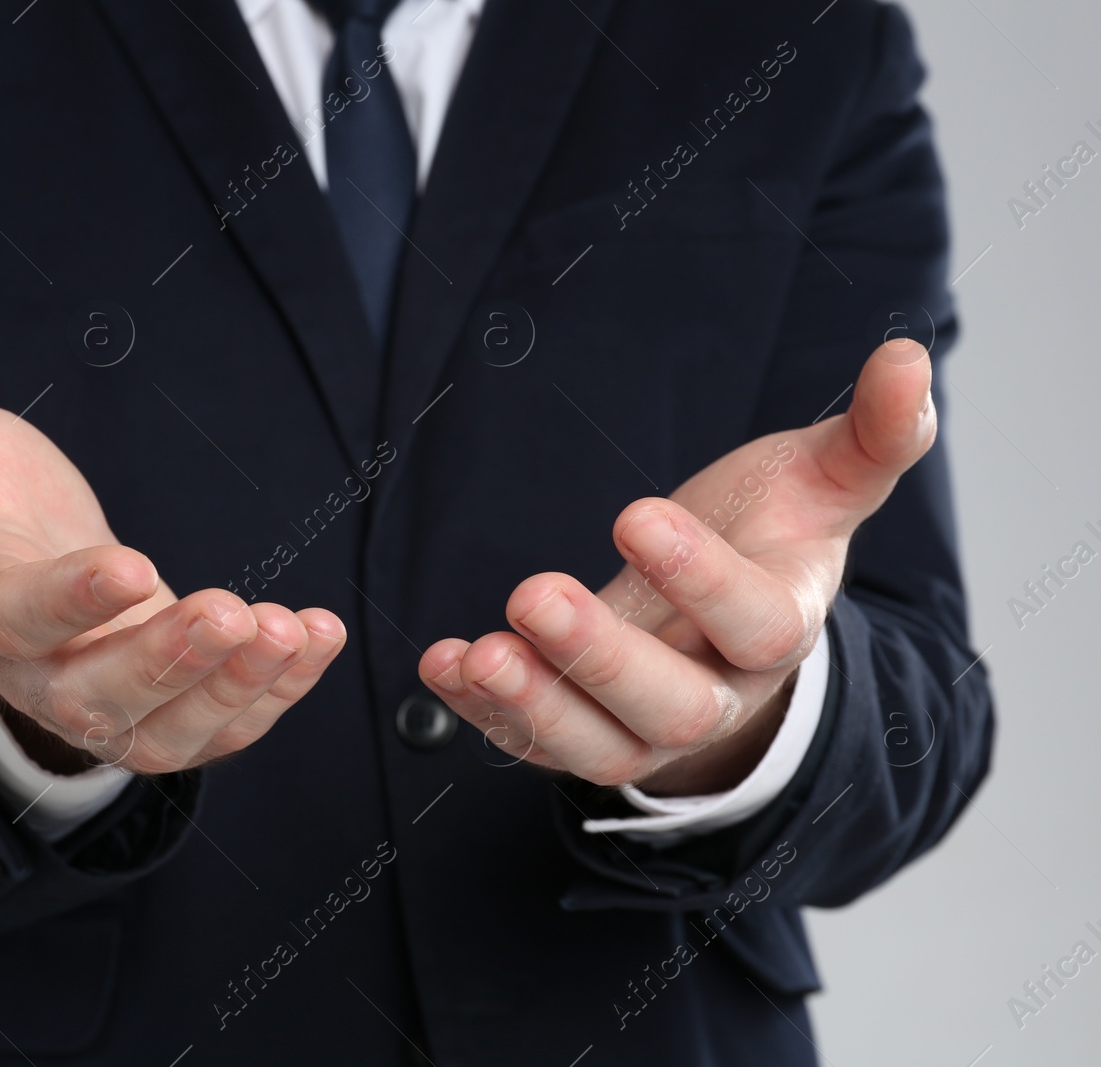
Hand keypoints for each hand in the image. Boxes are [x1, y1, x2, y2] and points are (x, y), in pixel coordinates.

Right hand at [0, 319, 345, 775]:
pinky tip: (316, 641)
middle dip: (170, 660)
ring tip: (289, 631)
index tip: (132, 563)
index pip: (20, 617)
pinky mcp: (164, 715)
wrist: (19, 568)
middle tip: (234, 612)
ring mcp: (104, 707)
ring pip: (165, 731)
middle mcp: (40, 675)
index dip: (73, 599)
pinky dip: (272, 694)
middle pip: (98, 697)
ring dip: (233, 687)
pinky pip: (218, 730)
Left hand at [418, 339, 936, 794]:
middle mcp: (715, 695)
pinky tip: (441, 662)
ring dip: (533, 704)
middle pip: (670, 703)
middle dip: (600, 656)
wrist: (726, 625)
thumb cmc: (769, 541)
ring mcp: (644, 728)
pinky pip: (530, 742)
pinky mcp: (579, 734)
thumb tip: (908, 356)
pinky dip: (482, 711)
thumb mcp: (820, 485)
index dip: (701, 579)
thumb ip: (870, 434)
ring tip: (479, 652)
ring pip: (596, 746)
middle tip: (534, 594)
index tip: (635, 514)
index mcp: (777, 629)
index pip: (755, 625)